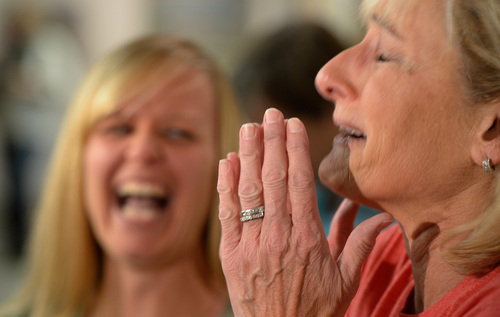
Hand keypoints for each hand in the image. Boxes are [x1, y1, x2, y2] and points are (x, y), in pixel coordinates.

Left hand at [217, 108, 392, 315]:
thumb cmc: (316, 309)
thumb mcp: (347, 280)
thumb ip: (362, 243)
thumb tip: (385, 216)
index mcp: (308, 238)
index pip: (299, 183)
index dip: (295, 150)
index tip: (294, 125)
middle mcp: (278, 236)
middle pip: (273, 179)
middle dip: (272, 142)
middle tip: (272, 114)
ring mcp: (251, 243)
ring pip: (249, 190)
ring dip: (248, 155)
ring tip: (250, 127)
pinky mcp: (230, 253)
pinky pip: (227, 213)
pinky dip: (226, 185)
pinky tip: (227, 160)